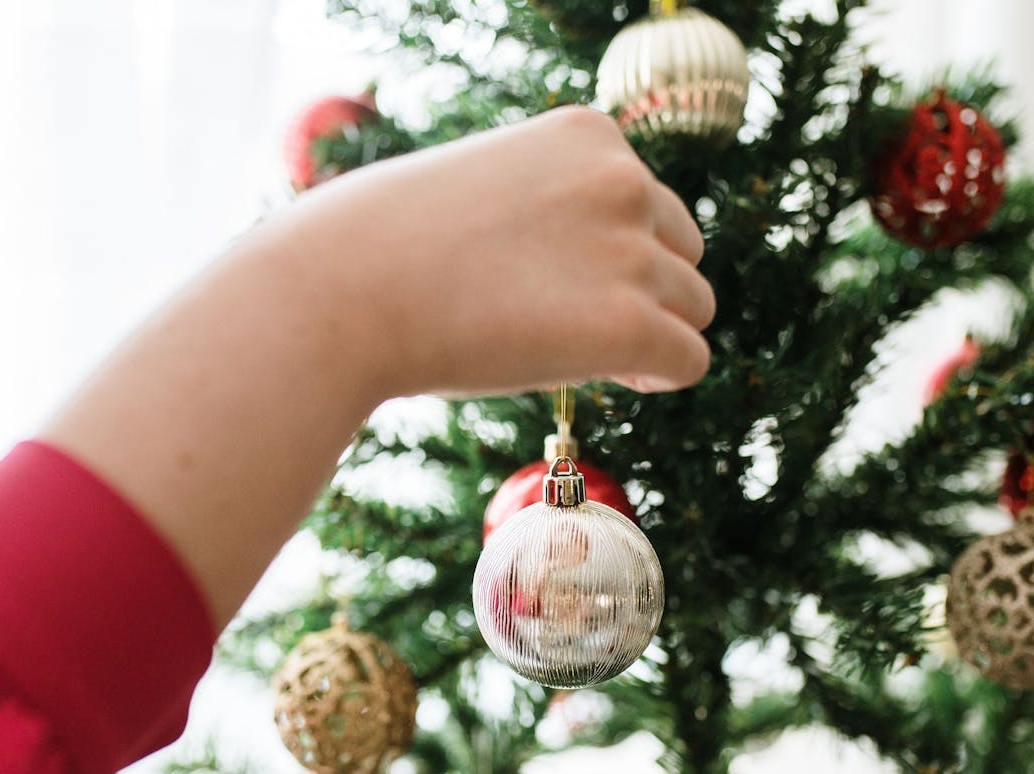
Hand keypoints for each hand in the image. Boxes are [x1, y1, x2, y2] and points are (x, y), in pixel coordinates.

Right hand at [263, 106, 715, 398]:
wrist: (341, 289)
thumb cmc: (383, 243)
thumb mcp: (480, 184)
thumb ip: (547, 205)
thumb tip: (588, 269)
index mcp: (589, 134)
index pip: (645, 198)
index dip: (611, 249)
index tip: (555, 277)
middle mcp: (624, 180)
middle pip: (683, 250)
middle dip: (641, 288)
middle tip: (565, 322)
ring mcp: (632, 252)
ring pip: (692, 306)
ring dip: (649, 333)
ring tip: (574, 351)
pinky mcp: (629, 325)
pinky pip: (690, 360)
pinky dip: (661, 375)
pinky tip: (614, 378)